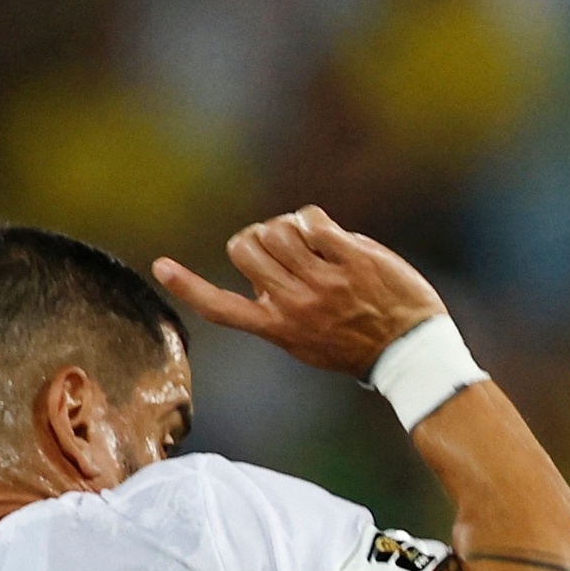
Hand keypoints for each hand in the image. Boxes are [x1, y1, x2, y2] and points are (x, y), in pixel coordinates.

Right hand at [157, 208, 443, 378]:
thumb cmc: (358, 345)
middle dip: (256, 237)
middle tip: (280, 249)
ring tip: (309, 244)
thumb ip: (280, 307)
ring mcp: (322, 282)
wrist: (409, 351)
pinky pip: (310, 220)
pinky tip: (330, 238)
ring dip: (287, 227)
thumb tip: (263, 272)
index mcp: (278, 329)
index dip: (188, 287)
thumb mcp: (308, 340)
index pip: (222, 309)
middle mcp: (294, 306)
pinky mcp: (348, 259)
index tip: (160, 266)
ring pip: (275, 229)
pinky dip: (313, 221)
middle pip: (244, 246)